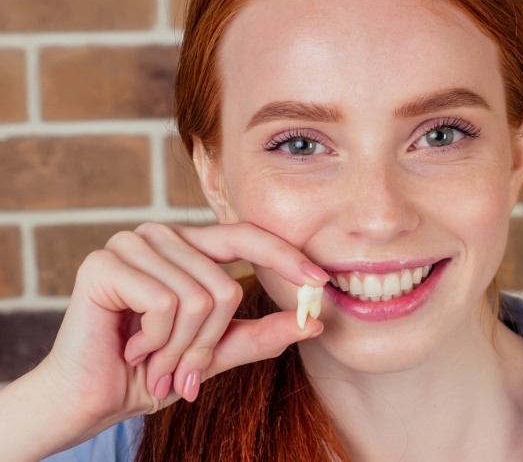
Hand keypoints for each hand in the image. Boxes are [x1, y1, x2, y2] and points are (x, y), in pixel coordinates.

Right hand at [36, 222, 327, 445]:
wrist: (90, 398)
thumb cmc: (152, 370)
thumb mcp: (215, 352)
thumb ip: (261, 334)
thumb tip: (314, 322)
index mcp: (188, 247)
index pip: (247, 237)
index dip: (285, 256)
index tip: (321, 282)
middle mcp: (162, 236)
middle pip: (225, 286)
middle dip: (207, 344)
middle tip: (180, 371)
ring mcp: (133, 243)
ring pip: (199, 298)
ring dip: (179, 349)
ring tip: (152, 360)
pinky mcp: (106, 262)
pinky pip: (165, 303)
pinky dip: (156, 341)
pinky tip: (131, 346)